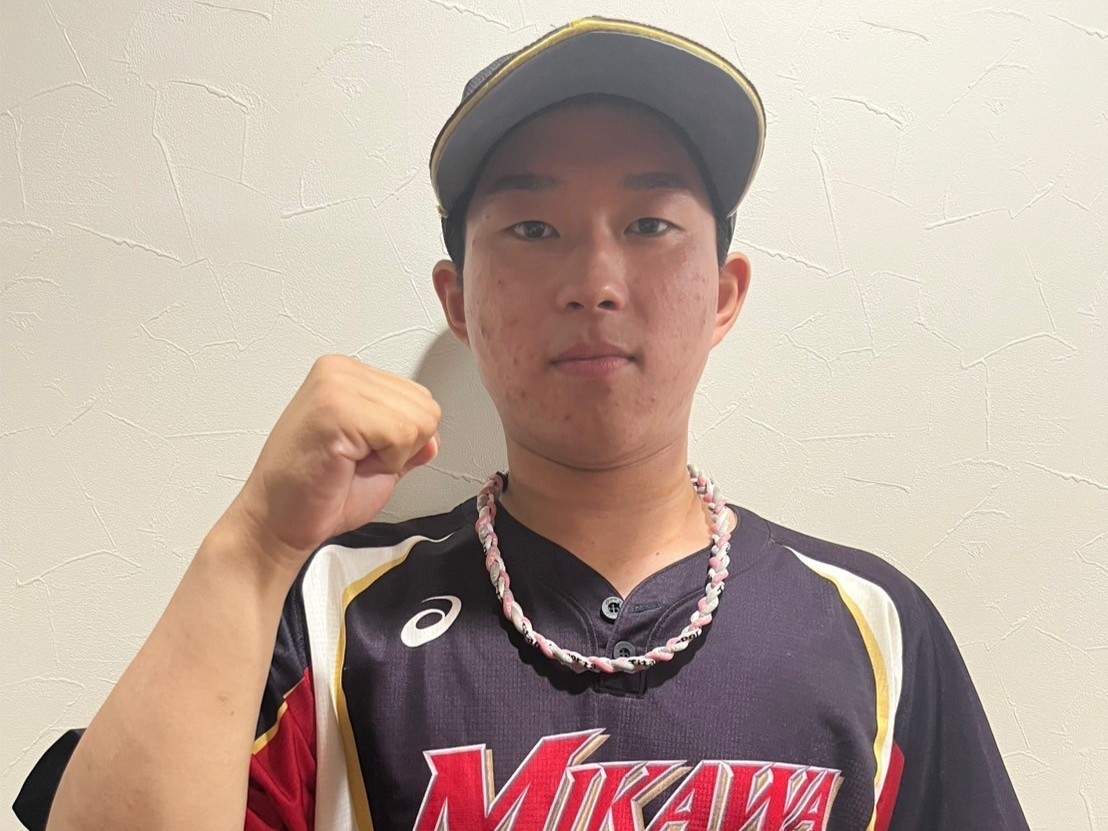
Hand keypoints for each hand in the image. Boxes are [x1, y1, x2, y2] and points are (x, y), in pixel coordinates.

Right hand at [223, 355, 441, 571]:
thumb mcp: (380, 460)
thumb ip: (408, 439)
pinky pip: (401, 432)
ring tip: (351, 461)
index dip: (405, 440)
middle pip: (425, 407)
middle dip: (402, 447)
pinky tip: (348, 463)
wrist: (276, 523)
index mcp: (348, 375)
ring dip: (393, 454)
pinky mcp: (335, 408)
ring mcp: (336, 384)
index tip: (363, 454)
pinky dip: (387, 460)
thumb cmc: (317, 495)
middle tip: (356, 461)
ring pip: (418, 420)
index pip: (421, 398)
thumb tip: (431, 435)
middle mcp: (341, 371)